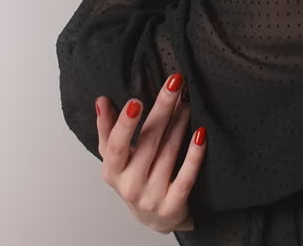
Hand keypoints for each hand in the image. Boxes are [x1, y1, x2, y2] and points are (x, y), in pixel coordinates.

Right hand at [95, 73, 205, 233]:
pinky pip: (186, 177)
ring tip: (187, 101)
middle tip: (175, 83)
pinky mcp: (173, 205)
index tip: (136, 101)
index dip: (125, 124)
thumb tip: (102, 100)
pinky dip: (194, 155)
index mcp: (112, 171)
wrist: (155, 219)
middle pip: (148, 142)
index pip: (116, 145)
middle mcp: (130, 185)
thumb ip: (107, 129)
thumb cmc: (134, 180)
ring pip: (168, 154)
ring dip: (180, 124)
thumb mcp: (116, 158)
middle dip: (163, 110)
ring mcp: (152, 197)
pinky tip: (201, 134)